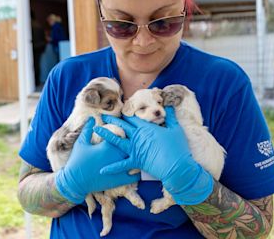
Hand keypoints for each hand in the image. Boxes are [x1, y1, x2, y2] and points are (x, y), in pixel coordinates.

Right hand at [55, 117, 139, 203]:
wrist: (75, 181)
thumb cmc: (77, 160)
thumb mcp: (81, 142)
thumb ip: (87, 129)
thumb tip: (92, 118)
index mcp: (108, 145)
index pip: (121, 133)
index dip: (124, 130)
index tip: (125, 128)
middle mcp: (116, 156)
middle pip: (131, 145)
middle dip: (134, 141)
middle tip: (137, 139)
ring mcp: (119, 168)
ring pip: (135, 159)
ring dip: (138, 156)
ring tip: (143, 152)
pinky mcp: (120, 180)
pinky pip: (134, 176)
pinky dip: (138, 173)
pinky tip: (141, 170)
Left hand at [94, 107, 212, 204]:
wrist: (177, 167)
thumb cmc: (178, 147)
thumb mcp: (175, 128)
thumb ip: (171, 115)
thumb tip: (170, 103)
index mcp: (146, 127)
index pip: (133, 117)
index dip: (126, 112)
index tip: (119, 108)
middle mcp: (138, 136)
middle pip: (122, 125)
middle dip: (112, 120)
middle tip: (102, 115)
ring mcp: (135, 149)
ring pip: (116, 140)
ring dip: (106, 134)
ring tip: (96, 129)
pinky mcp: (135, 161)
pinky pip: (121, 165)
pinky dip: (112, 168)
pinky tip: (102, 169)